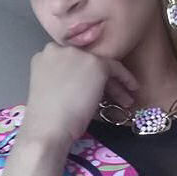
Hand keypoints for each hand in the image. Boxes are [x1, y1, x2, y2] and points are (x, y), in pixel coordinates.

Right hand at [19, 42, 138, 144]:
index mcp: (44, 56)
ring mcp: (78, 54)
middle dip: (100, 78)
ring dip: (114, 82)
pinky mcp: (95, 63)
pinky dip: (125, 78)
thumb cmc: (49, 117)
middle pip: (86, 61)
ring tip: (124, 98)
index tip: (93, 87)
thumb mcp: (53, 89)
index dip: (84, 74)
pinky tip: (132, 88)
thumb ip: (65, 78)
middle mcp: (60, 49)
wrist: (49, 127)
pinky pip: (115, 67)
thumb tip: (85, 82)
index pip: (70, 60)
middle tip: (111, 93)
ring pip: (101, 65)